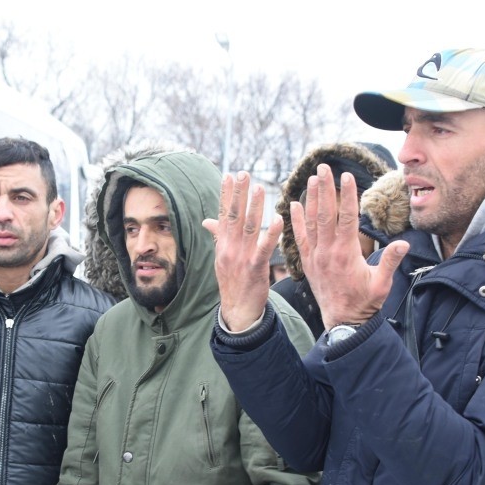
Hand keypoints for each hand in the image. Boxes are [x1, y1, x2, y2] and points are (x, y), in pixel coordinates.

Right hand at [202, 172, 281, 331]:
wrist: (237, 311)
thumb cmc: (233, 283)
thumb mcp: (221, 259)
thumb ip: (219, 236)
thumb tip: (207, 220)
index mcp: (222, 245)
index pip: (224, 215)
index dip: (226, 195)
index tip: (228, 175)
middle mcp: (229, 249)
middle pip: (234, 216)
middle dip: (239, 194)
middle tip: (244, 173)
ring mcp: (241, 258)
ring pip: (248, 228)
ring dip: (254, 206)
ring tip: (260, 188)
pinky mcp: (255, 269)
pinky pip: (263, 248)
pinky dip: (270, 233)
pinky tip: (277, 218)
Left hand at [292, 165, 408, 329]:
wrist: (343, 322)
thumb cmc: (365, 303)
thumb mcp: (382, 284)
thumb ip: (390, 262)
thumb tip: (403, 243)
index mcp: (347, 253)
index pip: (346, 217)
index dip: (346, 195)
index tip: (346, 176)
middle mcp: (328, 252)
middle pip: (325, 214)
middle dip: (324, 189)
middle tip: (322, 167)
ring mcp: (316, 257)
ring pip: (311, 223)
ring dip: (310, 200)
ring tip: (310, 179)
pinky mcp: (308, 263)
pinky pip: (299, 238)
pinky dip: (296, 221)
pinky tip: (293, 205)